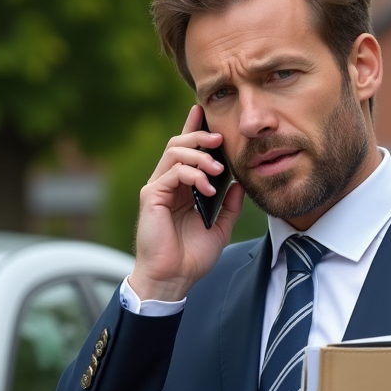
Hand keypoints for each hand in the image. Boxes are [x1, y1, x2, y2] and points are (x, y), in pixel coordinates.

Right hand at [129, 105, 243, 300]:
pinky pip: (172, 172)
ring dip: (199, 155)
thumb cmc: (192, 256)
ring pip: (174, 152)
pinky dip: (193, 174)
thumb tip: (239, 183)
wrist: (173, 278)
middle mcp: (168, 183)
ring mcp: (158, 188)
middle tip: (220, 138)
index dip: (194, 130)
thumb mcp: (220, 227)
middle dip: (201, 136)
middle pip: (180, 145)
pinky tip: (208, 187)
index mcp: (183, 188)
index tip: (205, 113)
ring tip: (218, 168)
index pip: (187, 152)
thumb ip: (229, 205)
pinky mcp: (152, 195)